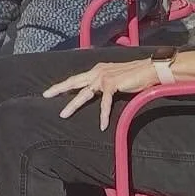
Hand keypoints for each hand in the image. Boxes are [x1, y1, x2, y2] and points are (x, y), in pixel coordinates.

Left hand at [43, 56, 161, 127]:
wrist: (149, 70)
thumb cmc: (135, 75)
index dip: (64, 84)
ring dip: (73, 105)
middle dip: (59, 89)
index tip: (51, 90)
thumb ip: (105, 85)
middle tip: (45, 95)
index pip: (76, 78)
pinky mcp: (112, 84)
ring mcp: (103, 77)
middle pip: (74, 81)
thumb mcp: (115, 79)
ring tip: (63, 114)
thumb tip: (98, 93)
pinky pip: (105, 103)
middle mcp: (97, 71)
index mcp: (97, 70)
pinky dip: (103, 114)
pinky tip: (102, 126)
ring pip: (84, 93)